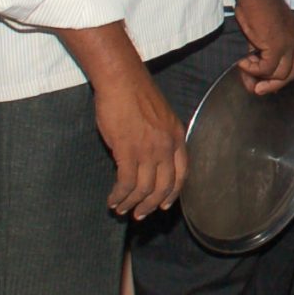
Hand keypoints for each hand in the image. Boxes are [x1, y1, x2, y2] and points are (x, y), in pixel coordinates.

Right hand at [96, 69, 187, 218]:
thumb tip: (152, 160)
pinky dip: (119, 196)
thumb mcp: (160, 116)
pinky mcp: (127, 151)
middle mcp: (167, 146)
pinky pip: (125, 183)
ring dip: (131, 204)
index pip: (182, 174)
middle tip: (140, 214)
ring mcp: (148, 150)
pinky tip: (112, 200)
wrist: (121, 80)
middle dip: (151, 205)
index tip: (164, 205)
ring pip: (143, 189)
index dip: (172, 193)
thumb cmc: (136, 94)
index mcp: (177, 137)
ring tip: (121, 209)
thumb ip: (162, 138)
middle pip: (163, 187)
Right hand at [232, 0, 293, 96]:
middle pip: (291, 74)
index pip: (293, 65)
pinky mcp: (277, 45)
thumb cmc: (254, 6)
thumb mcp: (258, 34)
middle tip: (256, 89)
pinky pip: (266, 68)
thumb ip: (258, 53)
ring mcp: (288, 44)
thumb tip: (251, 74)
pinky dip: (252, 69)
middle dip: (272, 85)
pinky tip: (242, 61)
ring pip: (280, 75)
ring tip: (244, 68)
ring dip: (260, 77)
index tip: (262, 81)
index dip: (277, 77)